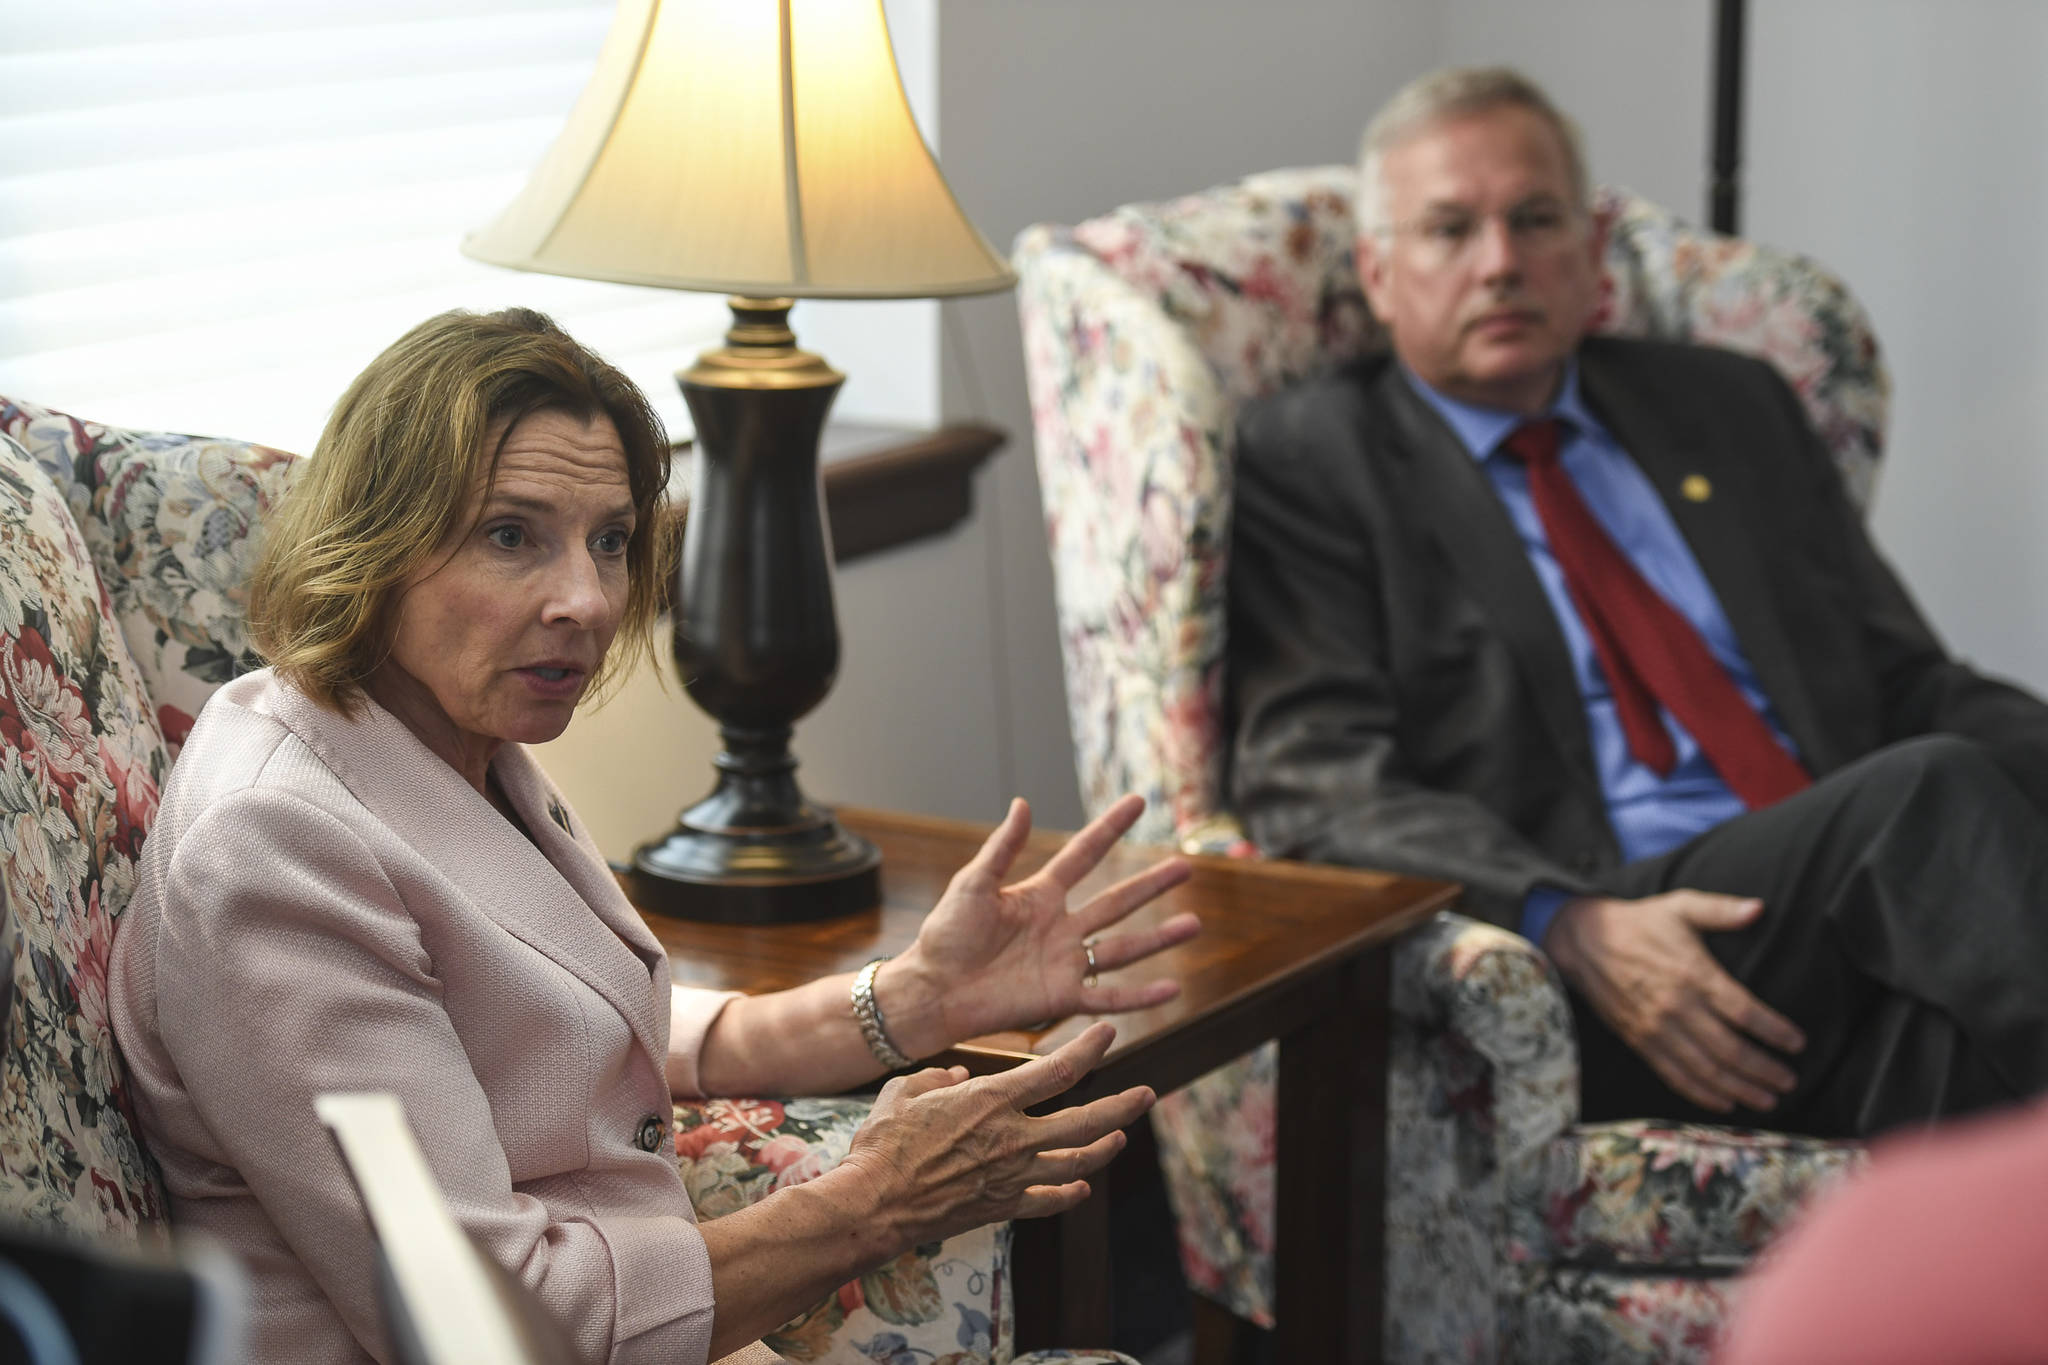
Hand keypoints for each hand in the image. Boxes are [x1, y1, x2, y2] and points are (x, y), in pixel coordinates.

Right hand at [837, 1022, 1151, 1246]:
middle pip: (1084, 1121)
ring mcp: (1011, 1176)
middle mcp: (1012, 1138)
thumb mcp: (904, 1092)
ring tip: (1121, 1137)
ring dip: (1104, 1148)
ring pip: (1075, 1162)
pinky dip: (1068, 1194)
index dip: (1089, 1050)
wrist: (875, 1205)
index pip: (1055, 1070)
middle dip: (1122, 1106)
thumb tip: (956, 1078)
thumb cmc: (883, 1144)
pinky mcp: (1001, 1206)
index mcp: (991, 1101)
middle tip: (1147, 1094)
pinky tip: (1081, 1188)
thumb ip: (936, 1079)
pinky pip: (1046, 1201)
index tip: (1109, 1035)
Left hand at [882, 795, 1197, 1054]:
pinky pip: (1108, 996)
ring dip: (1159, 937)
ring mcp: (1064, 962)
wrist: (933, 989)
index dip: (1111, 828)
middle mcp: (1060, 926)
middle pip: (1117, 900)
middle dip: (1151, 885)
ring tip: (1193, 924)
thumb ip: (1003, 849)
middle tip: (1186, 867)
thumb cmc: (945, 935)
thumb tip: (1023, 802)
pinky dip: (1140, 996)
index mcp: (1039, 895)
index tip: (1138, 802)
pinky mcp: (1061, 996)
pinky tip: (1171, 989)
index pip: (1085, 855)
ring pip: (1123, 947)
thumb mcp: (973, 884)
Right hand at [1545, 890, 1806, 1112]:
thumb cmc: (1640, 923)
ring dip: (1739, 1089)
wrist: (1583, 941)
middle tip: (1791, 1081)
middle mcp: (1676, 1006)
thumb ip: (1721, 909)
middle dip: (1764, 1069)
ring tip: (1769, 1100)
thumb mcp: (1680, 906)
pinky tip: (1726, 1103)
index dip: (1774, 1031)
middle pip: (1729, 1049)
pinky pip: (1673, 1075)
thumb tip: (1760, 908)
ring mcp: (1655, 1028)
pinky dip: (1701, 1094)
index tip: (1799, 1043)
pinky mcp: (1639, 1040)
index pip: (1742, 1011)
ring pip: (1704, 1069)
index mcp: (1692, 973)